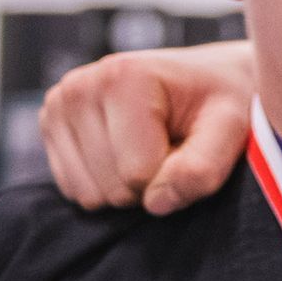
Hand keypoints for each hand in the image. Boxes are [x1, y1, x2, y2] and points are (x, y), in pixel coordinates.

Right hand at [40, 41, 255, 214]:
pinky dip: (106, 183)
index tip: (189, 142)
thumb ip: (202, 168)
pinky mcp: (51, 126)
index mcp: (123, 77)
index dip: (173, 174)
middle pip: (111, 188)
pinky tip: (127, 149)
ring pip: (90, 196)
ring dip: (128, 185)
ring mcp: (59, 106)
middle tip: (172, 145)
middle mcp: (80, 86)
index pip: (138, 173)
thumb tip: (157, 203)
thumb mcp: (230, 129)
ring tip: (151, 146)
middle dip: (150, 181)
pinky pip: (74, 190)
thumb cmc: (221, 102)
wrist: (207, 80)